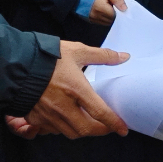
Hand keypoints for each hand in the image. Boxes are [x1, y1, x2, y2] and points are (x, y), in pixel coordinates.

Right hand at [5, 41, 128, 139]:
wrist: (17, 65)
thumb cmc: (48, 57)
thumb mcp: (78, 51)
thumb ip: (103, 56)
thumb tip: (124, 57)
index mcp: (76, 89)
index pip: (99, 112)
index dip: (113, 123)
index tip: (123, 129)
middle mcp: (62, 105)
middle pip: (86, 129)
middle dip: (101, 131)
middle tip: (110, 127)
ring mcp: (48, 114)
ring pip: (71, 132)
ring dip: (84, 130)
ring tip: (93, 123)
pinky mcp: (37, 118)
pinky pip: (55, 130)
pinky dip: (66, 128)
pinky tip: (72, 119)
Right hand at [88, 0, 127, 25]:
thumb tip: (125, 9)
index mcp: (101, 8)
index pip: (115, 17)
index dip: (120, 13)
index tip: (121, 7)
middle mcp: (96, 16)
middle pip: (111, 21)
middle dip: (115, 15)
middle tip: (115, 7)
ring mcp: (92, 19)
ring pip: (106, 22)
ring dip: (110, 17)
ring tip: (109, 8)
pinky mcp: (90, 20)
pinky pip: (101, 22)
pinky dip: (105, 18)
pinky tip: (105, 11)